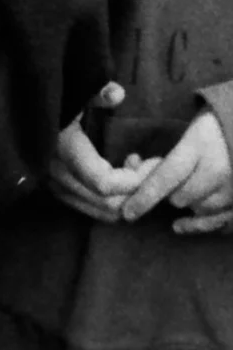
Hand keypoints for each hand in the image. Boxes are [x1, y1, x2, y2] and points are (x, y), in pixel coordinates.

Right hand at [47, 90, 149, 222]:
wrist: (16, 110)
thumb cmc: (52, 98)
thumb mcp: (73, 89)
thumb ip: (95, 92)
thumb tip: (116, 94)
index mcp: (64, 149)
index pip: (104, 183)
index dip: (135, 180)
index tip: (153, 160)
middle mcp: (57, 174)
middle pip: (108, 205)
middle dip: (137, 192)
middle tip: (152, 167)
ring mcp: (54, 185)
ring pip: (101, 211)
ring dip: (126, 197)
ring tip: (137, 169)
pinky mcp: (56, 189)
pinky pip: (91, 206)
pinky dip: (113, 199)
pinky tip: (120, 172)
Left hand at [117, 100, 232, 232]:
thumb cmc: (218, 125)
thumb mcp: (193, 130)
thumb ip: (169, 153)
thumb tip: (132, 165)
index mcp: (199, 146)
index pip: (166, 177)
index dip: (145, 197)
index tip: (127, 213)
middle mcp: (217, 170)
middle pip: (181, 198)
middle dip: (173, 193)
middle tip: (177, 180)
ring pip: (201, 209)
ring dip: (193, 203)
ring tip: (195, 186)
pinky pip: (221, 221)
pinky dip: (204, 223)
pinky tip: (185, 224)